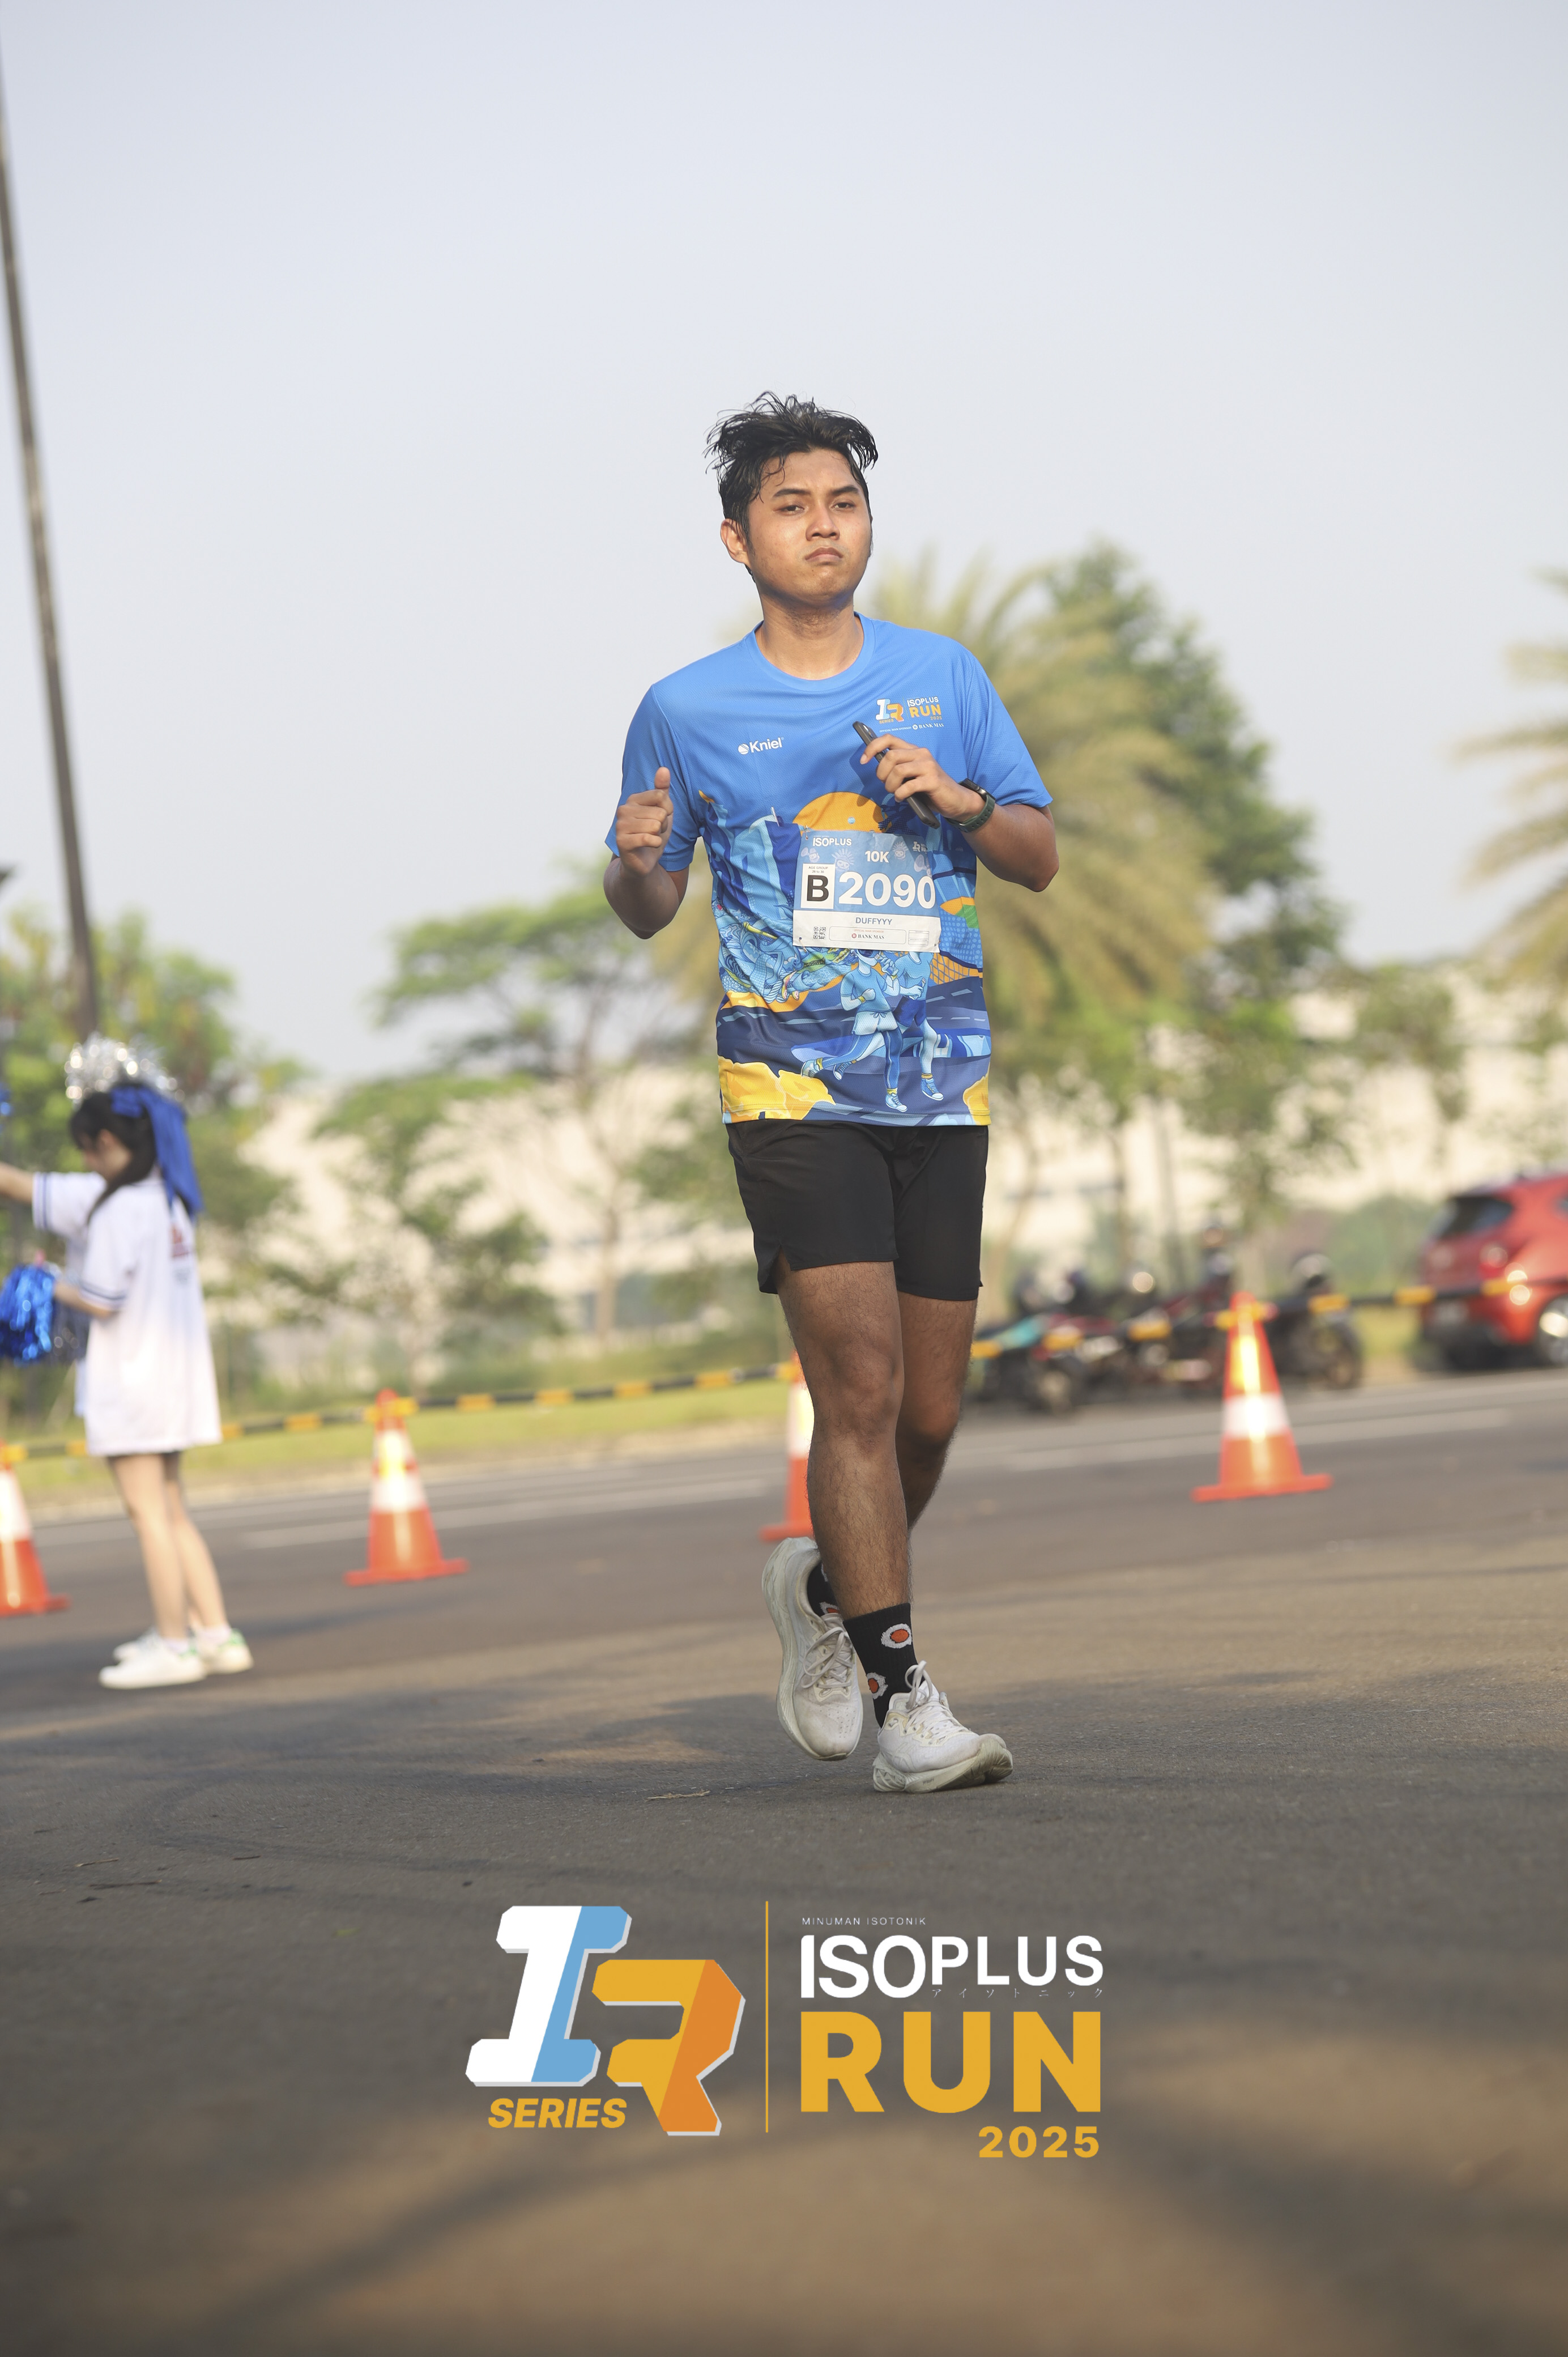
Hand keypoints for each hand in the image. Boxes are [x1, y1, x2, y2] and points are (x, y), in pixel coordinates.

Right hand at [614, 770, 674, 875]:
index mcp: (633, 799)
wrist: (644, 861)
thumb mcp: (662, 810)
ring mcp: (620, 826)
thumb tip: (664, 769)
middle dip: (663, 826)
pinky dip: (655, 844)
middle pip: (660, 812)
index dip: (667, 811)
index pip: (661, 796)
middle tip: (654, 833)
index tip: (659, 819)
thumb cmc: (654, 834)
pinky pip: (649, 838)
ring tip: (650, 839)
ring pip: (655, 825)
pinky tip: (648, 846)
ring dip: (658, 836)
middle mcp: (623, 810)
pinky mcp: (622, 842)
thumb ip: (662, 791)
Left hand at [858, 735, 983, 821]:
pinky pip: (909, 786)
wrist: (955, 799)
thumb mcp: (912, 775)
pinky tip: (902, 798)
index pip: (889, 738)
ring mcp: (928, 766)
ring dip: (890, 785)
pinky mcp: (933, 780)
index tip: (863, 760)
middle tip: (884, 784)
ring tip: (894, 792)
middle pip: (891, 756)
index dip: (872, 747)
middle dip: (881, 773)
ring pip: (898, 770)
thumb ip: (898, 769)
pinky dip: (900, 794)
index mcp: (914, 750)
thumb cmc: (930, 789)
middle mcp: (921, 754)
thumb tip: (878, 769)